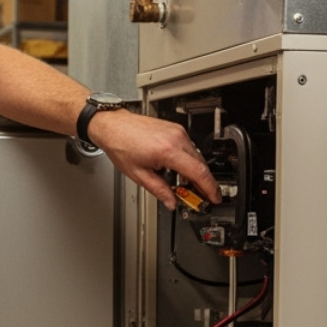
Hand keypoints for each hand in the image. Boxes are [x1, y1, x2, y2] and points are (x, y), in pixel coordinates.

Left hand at [89, 109, 220, 207]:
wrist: (112, 125)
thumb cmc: (120, 145)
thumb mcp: (138, 174)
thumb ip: (159, 190)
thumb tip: (171, 201)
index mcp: (167, 151)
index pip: (198, 172)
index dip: (209, 188)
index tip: (214, 197)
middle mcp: (176, 138)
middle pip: (201, 165)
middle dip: (203, 182)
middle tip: (199, 196)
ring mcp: (177, 131)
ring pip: (196, 155)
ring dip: (195, 171)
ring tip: (185, 184)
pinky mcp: (175, 128)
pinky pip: (189, 147)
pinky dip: (188, 160)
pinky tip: (179, 169)